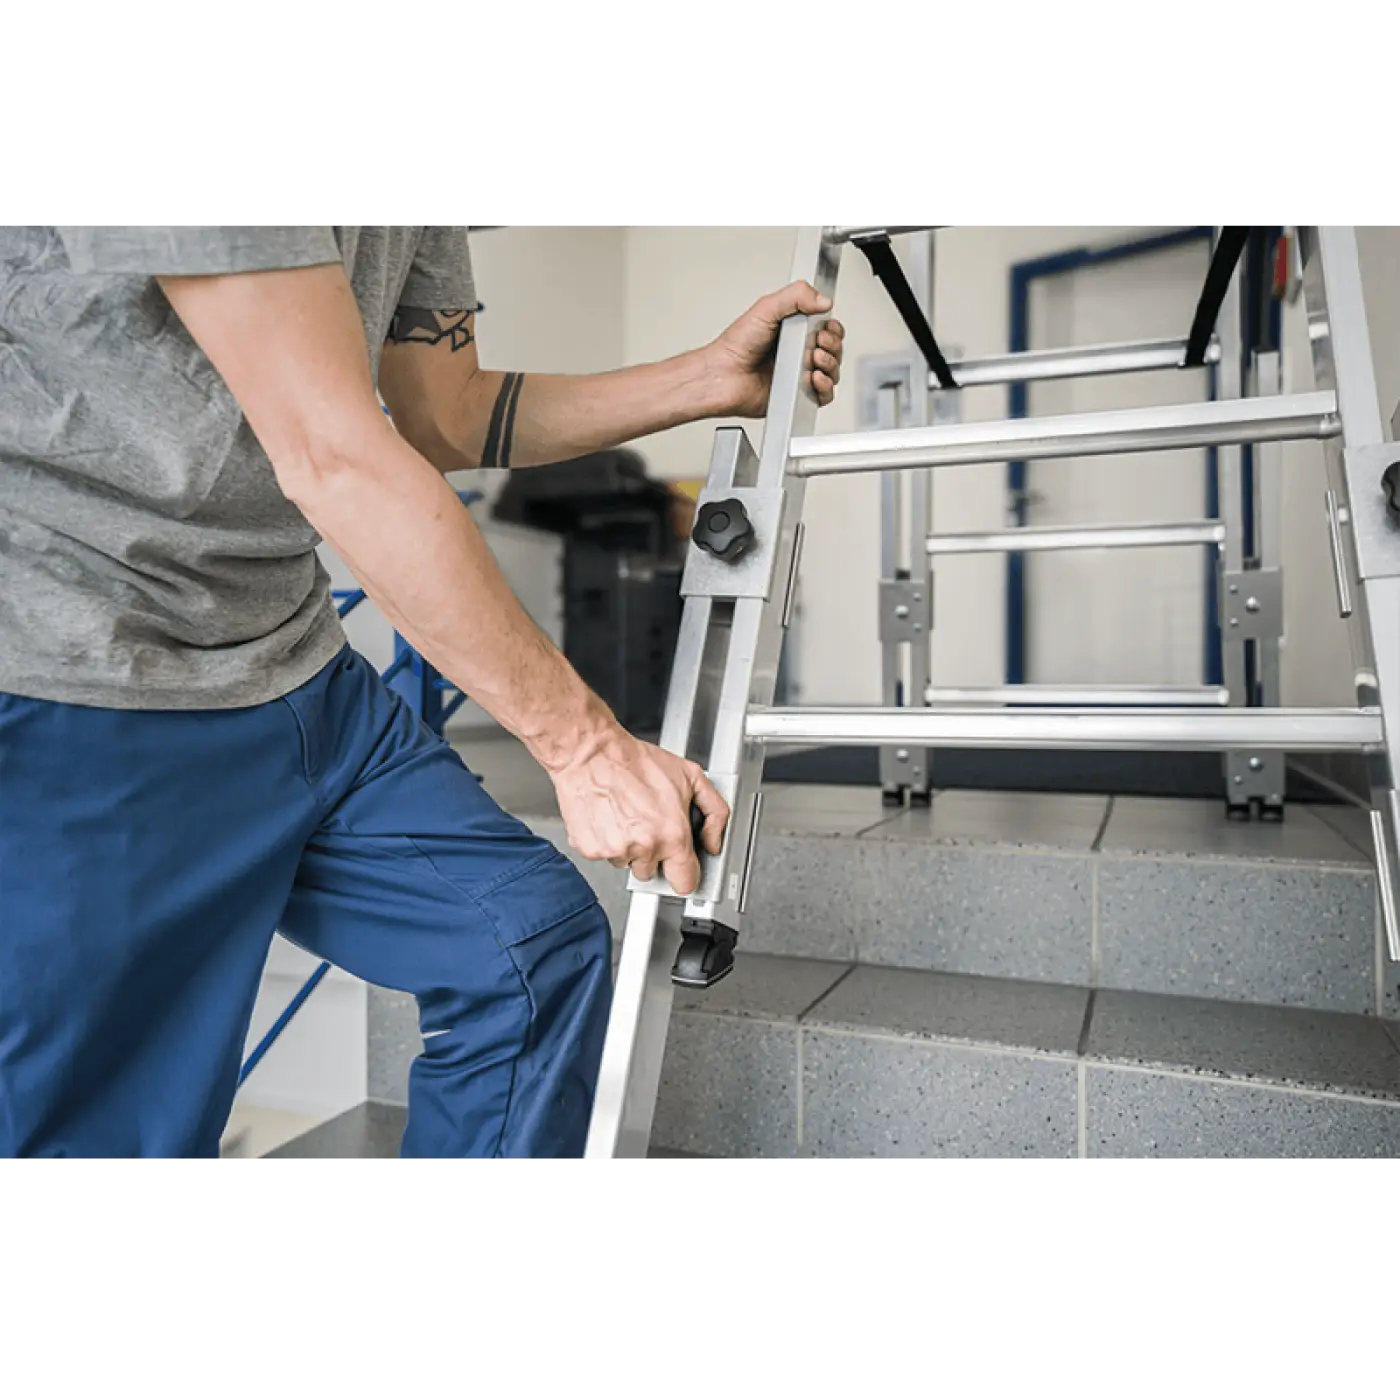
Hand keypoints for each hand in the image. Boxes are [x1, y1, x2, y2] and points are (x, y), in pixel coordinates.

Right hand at [550, 728, 729, 897]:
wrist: (592, 754)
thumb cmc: (636, 762)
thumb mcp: (692, 776)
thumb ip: (715, 813)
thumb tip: (713, 842)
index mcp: (672, 835)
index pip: (685, 883)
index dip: (684, 875)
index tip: (680, 867)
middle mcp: (645, 847)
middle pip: (652, 873)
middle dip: (652, 854)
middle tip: (647, 824)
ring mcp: (616, 851)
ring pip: (626, 863)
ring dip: (628, 846)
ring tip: (626, 814)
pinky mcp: (591, 850)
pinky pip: (604, 855)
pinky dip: (606, 840)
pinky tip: (610, 817)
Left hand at [705, 281, 845, 418]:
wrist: (722, 376)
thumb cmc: (735, 346)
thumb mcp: (765, 308)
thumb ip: (796, 296)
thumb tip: (824, 300)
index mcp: (792, 329)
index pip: (826, 327)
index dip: (832, 327)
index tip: (825, 326)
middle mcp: (798, 352)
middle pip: (834, 349)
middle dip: (832, 344)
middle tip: (817, 342)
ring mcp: (799, 374)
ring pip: (833, 371)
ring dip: (830, 364)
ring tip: (813, 359)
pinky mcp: (797, 395)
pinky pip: (824, 395)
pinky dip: (825, 387)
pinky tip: (813, 378)